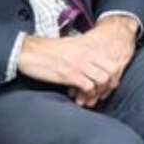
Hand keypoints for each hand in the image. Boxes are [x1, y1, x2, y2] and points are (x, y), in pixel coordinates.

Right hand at [17, 24, 133, 107]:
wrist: (30, 51)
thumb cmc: (48, 50)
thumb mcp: (72, 45)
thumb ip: (85, 52)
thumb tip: (95, 63)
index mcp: (89, 46)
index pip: (113, 61)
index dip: (114, 75)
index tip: (109, 84)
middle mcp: (88, 54)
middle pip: (112, 70)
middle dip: (109, 84)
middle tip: (102, 92)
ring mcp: (80, 64)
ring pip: (102, 80)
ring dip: (98, 91)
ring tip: (90, 97)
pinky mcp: (69, 74)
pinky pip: (87, 87)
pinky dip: (86, 95)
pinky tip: (79, 98)